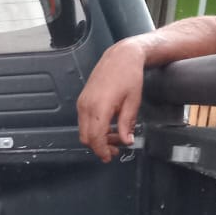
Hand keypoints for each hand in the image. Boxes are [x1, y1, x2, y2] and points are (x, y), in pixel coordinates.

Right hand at [77, 38, 145, 162]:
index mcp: (100, 107)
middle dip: (99, 147)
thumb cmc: (129, 75)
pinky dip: (94, 128)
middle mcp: (86, 106)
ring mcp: (82, 103)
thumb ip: (126, 124)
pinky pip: (84, 121)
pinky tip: (108, 126)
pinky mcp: (82, 100)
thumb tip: (126, 141)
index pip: (95, 137)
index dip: (102, 150)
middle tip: (114, 150)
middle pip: (86, 137)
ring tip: (114, 137)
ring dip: (97, 138)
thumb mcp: (133, 102)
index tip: (109, 157)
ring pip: (84, 130)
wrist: (120, 57)